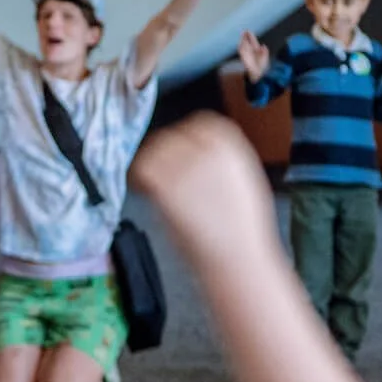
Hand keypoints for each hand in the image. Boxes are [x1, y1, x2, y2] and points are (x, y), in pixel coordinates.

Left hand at [130, 114, 277, 264]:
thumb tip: (198, 153)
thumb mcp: (243, 179)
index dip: (184, 142)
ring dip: (150, 167)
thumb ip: (221, 159)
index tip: (178, 157)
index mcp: (231, 142)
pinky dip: (138, 180)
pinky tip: (147, 193)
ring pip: (151, 151)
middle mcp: (207, 145)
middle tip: (165, 178)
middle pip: (171, 135)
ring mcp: (184, 162)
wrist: (238, 257)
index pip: (198, 123)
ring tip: (157, 188)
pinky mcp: (165, 181)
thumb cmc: (242, 229)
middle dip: (165, 155)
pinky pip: (140, 169)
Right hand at [238, 30, 270, 82]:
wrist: (257, 74)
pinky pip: (241, 50)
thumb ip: (265, 52)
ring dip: (242, 40)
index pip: (253, 41)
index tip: (248, 31)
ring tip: (242, 35)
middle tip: (244, 31)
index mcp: (256, 50)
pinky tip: (240, 42)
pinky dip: (241, 46)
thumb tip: (263, 45)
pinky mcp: (243, 57)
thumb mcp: (265, 58)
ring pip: (244, 45)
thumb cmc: (261, 67)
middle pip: (247, 42)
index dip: (251, 36)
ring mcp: (246, 53)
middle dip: (245, 37)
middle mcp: (251, 51)